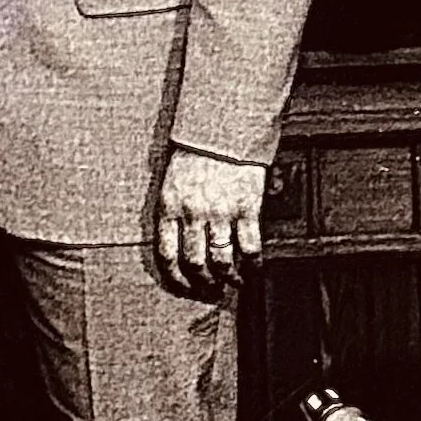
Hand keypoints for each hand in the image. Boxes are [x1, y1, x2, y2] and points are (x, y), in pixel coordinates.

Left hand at [156, 146, 265, 296]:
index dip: (176, 278)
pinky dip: (253, 264)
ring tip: (233, 282)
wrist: (221, 130)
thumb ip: (172, 211)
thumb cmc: (194, 154)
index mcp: (168, 206)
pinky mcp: (246, 209)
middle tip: (211, 290)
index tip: (184, 288)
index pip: (167, 254)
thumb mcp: (171, 181)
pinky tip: (254, 268)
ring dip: (229, 278)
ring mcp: (220, 213)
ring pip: (223, 261)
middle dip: (204, 283)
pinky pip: (250, 247)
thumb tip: (176, 242)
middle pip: (196, 263)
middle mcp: (192, 213)